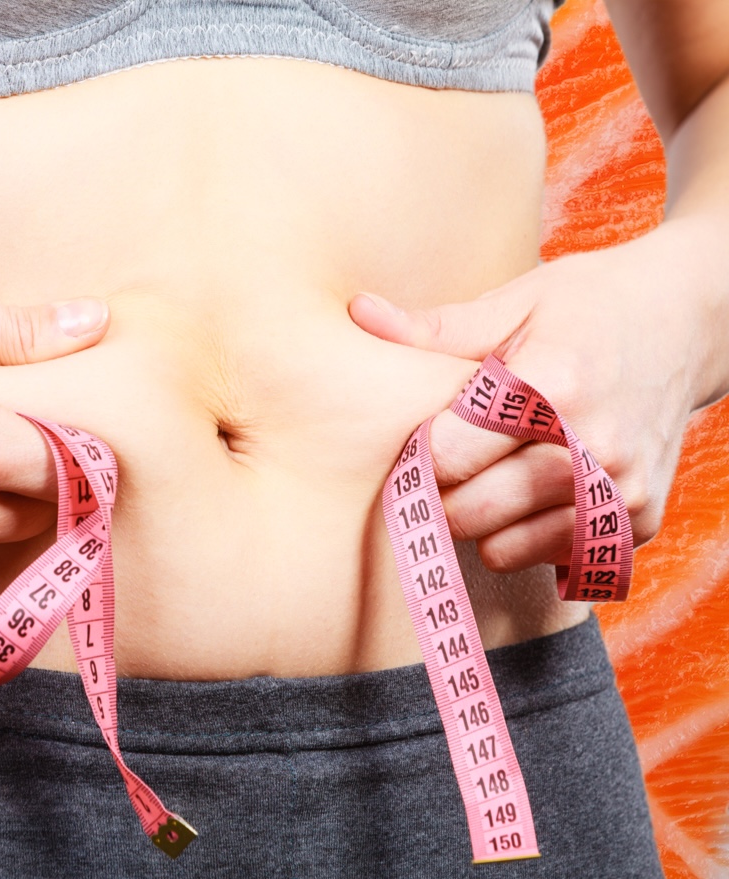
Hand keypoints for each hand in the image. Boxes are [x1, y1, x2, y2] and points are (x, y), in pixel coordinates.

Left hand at [348, 227, 718, 573]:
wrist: (691, 323)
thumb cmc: (589, 307)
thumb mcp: (514, 302)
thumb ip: (433, 328)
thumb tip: (357, 313)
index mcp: (554, 384)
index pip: (446, 453)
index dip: (418, 449)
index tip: (418, 436)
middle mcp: (595, 446)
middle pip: (468, 511)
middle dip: (440, 493)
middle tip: (447, 462)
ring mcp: (622, 491)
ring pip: (502, 548)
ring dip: (482, 521)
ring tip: (492, 475)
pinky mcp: (639, 523)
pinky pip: (550, 560)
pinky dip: (530, 537)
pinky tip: (535, 494)